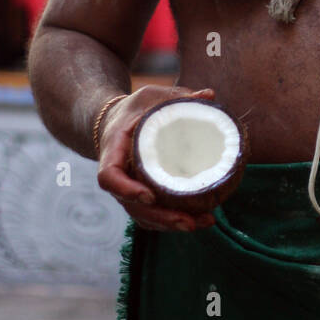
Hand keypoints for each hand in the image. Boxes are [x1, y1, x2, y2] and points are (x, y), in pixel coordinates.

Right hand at [96, 85, 217, 231]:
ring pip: (144, 216)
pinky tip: (200, 221)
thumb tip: (209, 95)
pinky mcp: (141, 196)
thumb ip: (177, 97)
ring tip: (203, 222)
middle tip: (188, 222)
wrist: (116, 124)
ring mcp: (128, 189)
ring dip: (171, 224)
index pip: (109, 176)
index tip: (149, 196)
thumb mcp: (151, 97)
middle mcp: (119, 176)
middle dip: (160, 217)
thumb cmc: (135, 110)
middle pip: (132, 206)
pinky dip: (173, 222)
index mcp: (113, 150)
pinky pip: (153, 216)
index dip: (126, 189)